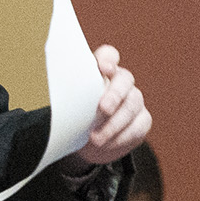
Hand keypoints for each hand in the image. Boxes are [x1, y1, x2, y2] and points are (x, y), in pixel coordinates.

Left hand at [76, 44, 150, 165]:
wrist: (88, 144)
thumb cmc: (75, 118)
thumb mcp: (68, 107)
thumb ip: (68, 98)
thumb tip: (58, 103)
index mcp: (100, 72)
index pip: (108, 56)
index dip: (108, 59)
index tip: (103, 68)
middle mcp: (121, 82)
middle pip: (125, 80)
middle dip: (114, 94)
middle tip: (103, 108)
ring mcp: (134, 100)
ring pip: (132, 105)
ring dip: (114, 124)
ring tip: (95, 138)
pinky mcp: (142, 120)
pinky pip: (137, 126)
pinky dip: (121, 137)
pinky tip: (106, 144)